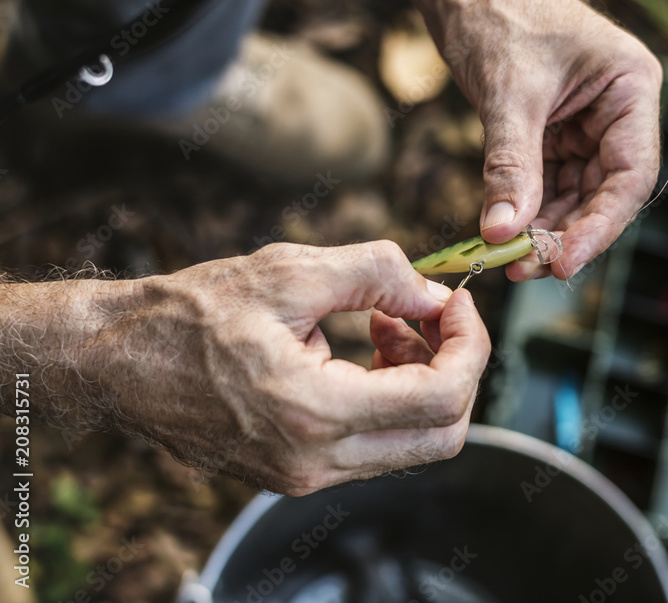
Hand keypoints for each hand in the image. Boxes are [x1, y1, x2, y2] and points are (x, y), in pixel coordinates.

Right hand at [2, 242, 490, 495]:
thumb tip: (436, 294)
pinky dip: (390, 396)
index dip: (469, 345)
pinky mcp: (297, 472)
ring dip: (422, 379)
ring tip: (385, 322)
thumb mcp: (288, 271)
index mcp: (314, 411)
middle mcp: (316, 461)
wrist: (117, 361)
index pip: (442, 398)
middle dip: (455, 367)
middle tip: (429, 314)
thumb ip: (377, 273)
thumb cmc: (189, 314)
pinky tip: (364, 349)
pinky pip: (375, 444)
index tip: (456, 302)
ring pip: (413, 443)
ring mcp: (306, 475)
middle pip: (442, 434)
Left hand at [426, 0, 662, 280]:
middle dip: (565, 233)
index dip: (599, 227)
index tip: (563, 264)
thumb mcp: (508, 95)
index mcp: (631, 89)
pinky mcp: (556, 129)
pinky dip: (528, 208)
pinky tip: (504, 232)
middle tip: (524, 268)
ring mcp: (587, 122)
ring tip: (507, 258)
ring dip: (544, 228)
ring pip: (575, 193)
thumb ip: (510, 167)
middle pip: (604, 193)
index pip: (629, 176)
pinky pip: (549, 181)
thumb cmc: (497, 13)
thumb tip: (503, 235)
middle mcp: (617, 110)